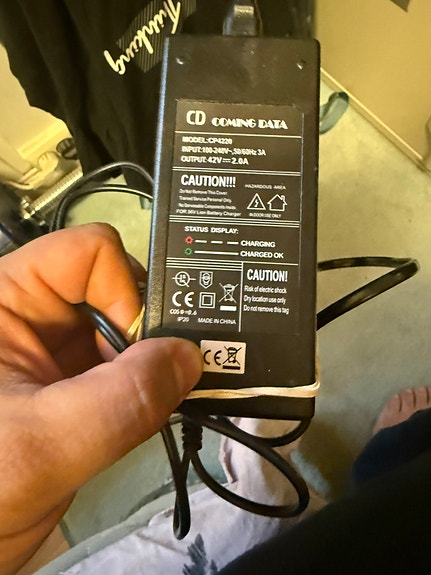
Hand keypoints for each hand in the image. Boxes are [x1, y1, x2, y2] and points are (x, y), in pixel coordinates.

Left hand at [0, 223, 201, 574]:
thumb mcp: (41, 443)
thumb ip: (122, 398)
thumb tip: (189, 357)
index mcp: (9, 300)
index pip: (90, 253)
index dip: (124, 290)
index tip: (138, 348)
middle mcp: (37, 317)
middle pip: (118, 287)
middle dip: (149, 329)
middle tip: (165, 376)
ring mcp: (58, 353)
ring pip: (129, 329)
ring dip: (152, 362)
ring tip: (158, 400)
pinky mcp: (75, 387)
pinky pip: (128, 367)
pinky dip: (150, 385)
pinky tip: (151, 411)